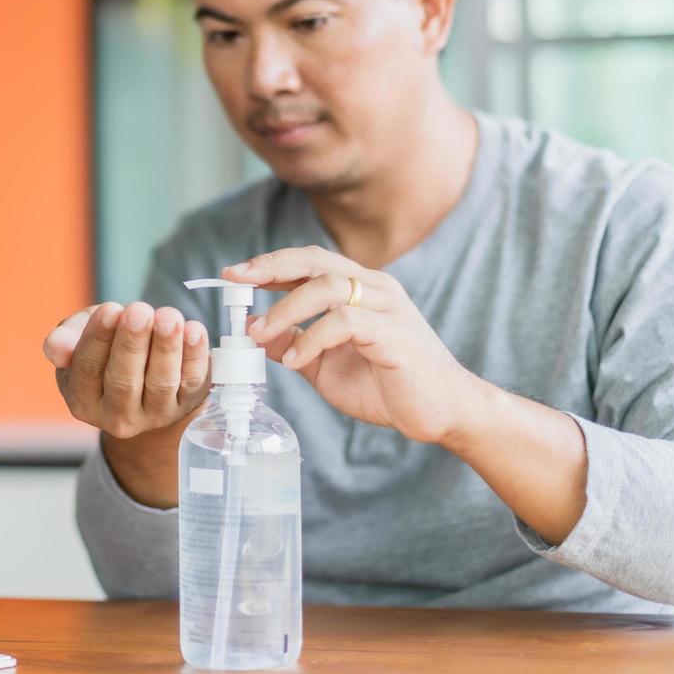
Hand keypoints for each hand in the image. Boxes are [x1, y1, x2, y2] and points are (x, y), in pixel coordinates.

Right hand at [42, 302, 210, 438]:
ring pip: (161, 383)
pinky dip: (195, 356)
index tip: (109, 309)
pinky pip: (193, 382)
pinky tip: (194, 330)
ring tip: (169, 317)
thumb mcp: (79, 338)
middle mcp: (117, 416)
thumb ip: (65, 339)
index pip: (87, 370)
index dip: (98, 339)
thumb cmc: (106, 348)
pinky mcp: (187, 404)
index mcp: (83, 400)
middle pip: (124, 381)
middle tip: (139, 311)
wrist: (144, 371)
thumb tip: (58, 347)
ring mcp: (155, 414)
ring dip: (166, 348)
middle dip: (132, 343)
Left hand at [223, 246, 482, 443]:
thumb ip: (292, 345)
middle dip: (270, 267)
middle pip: (315, 260)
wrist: (441, 414)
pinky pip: (345, 322)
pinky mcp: (395, 335)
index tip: (232, 275)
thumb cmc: (387, 387)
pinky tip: (294, 362)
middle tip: (235, 280)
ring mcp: (388, 308)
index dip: (269, 263)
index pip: (309, 261)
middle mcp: (375, 288)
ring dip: (286, 309)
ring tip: (260, 335)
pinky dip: (312, 338)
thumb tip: (252, 329)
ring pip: (328, 286)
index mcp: (360, 289)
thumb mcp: (325, 366)